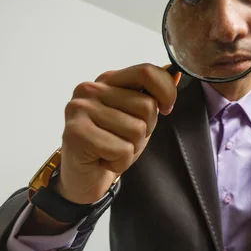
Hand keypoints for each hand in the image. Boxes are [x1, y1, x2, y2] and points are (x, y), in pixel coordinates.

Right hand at [58, 63, 180, 203]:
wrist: (85, 178)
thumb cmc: (112, 145)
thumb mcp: (138, 117)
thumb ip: (153, 95)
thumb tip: (176, 74)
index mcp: (108, 80)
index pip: (146, 72)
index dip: (166, 92)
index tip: (166, 109)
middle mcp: (91, 89)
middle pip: (146, 105)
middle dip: (145, 130)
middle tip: (124, 139)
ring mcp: (80, 109)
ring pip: (136, 130)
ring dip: (131, 149)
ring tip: (112, 151)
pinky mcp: (75, 133)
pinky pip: (121, 150)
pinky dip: (120, 163)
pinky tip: (104, 161)